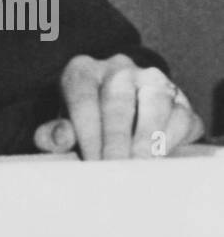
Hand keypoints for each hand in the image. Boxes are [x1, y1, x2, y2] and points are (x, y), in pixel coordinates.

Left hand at [34, 54, 203, 158]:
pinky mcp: (180, 99)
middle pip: (118, 97)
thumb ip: (55, 133)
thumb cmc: (87, 124)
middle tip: (115, 167)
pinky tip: (161, 156)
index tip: (91, 161)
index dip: (87, 132)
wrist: (122, 114)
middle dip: (116, 137)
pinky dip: (173, 137)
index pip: (82, 97)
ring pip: (155, 99)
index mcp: (83, 72)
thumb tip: (59, 137)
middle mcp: (118, 69)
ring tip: (140, 164)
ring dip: (147, 135)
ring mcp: (152, 80)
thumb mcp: (65, 125)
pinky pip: (181, 113)